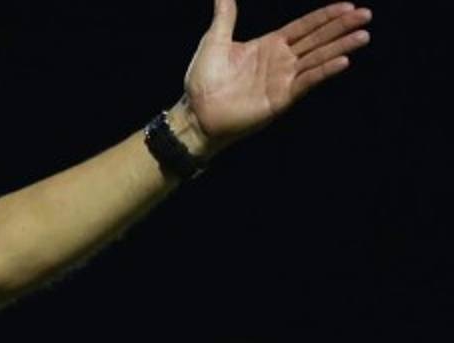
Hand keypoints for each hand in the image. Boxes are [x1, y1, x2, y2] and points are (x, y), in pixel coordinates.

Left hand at [182, 0, 372, 155]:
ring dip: (340, 47)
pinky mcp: (281, 98)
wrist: (196, 112)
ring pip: (317, 58)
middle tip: (366, 14)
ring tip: (363, 35)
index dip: (325, 16)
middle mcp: (281, 61)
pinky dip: (323, 71)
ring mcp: (283, 80)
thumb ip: (225, 17)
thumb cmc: (203, 80)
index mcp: (269, 45)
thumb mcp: (214, 41)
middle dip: (341, 27)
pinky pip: (306, 81)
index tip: (348, 5)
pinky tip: (342, 61)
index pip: (304, 27)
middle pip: (317, 39)